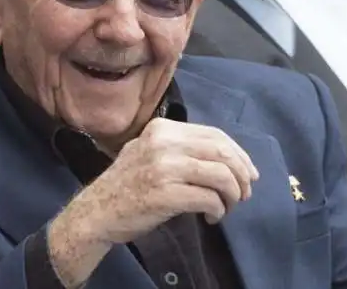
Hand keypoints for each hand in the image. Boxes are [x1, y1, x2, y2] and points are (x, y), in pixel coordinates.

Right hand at [48, 119, 258, 285]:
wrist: (97, 211)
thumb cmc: (126, 183)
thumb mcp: (147, 151)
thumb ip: (179, 147)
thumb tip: (227, 156)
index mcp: (162, 129)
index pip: (215, 135)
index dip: (239, 155)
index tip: (248, 174)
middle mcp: (162, 143)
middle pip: (223, 153)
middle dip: (242, 176)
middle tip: (244, 194)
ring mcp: (163, 168)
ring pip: (221, 176)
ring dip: (233, 196)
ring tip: (227, 207)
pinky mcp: (165, 194)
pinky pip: (210, 200)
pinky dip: (218, 210)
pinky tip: (210, 217)